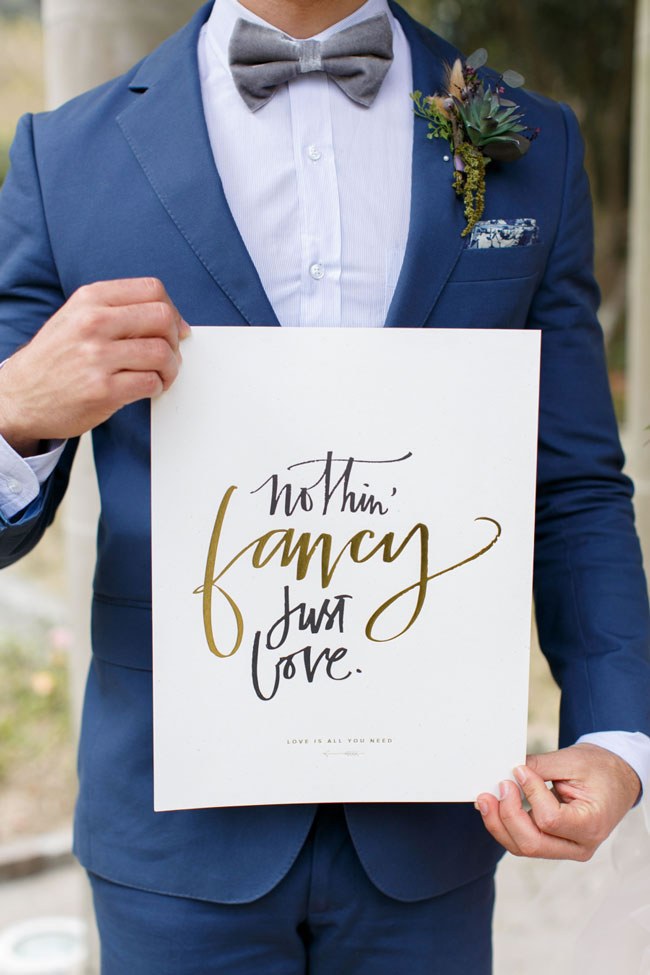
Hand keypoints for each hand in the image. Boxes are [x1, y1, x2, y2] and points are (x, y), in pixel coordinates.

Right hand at [0, 277, 190, 454]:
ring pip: (162, 353)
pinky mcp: (103, 390)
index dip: (172, 310)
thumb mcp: (76, 318)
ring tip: (161, 375)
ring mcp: (97, 357)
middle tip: (169, 354)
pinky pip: (151, 383)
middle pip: (163, 318)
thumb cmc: (56, 358)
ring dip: (171, 368)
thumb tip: (171, 318)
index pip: (152, 289)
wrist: (20, 396)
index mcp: (90, 299)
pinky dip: (158, 387)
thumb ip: (117, 310)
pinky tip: (148, 388)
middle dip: (174, 339)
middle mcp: (93, 323)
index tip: (174, 328)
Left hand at [476, 743, 640, 860]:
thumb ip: (539, 767)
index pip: (550, 820)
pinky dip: (506, 824)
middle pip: (532, 843)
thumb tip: (507, 771)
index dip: (529, 794)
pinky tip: (495, 806)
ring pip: (523, 847)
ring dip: (499, 823)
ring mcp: (566, 849)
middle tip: (496, 788)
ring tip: (486, 799)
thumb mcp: (572, 761)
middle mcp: (579, 846)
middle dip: (507, 816)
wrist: (615, 779)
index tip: (519, 770)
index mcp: (591, 825)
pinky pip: (524, 840)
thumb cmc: (600, 770)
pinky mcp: (553, 844)